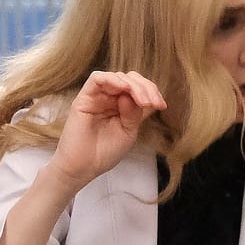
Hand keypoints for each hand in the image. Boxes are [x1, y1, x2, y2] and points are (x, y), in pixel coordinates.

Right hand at [50, 71, 165, 190]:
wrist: (83, 167)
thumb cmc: (104, 152)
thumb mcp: (128, 132)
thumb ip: (134, 113)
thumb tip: (133, 95)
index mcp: (121, 105)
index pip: (138, 88)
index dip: (152, 92)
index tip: (161, 105)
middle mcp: (109, 98)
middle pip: (129, 79)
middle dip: (145, 87)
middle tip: (153, 103)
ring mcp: (97, 96)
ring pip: (116, 77)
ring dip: (133, 85)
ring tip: (143, 101)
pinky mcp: (84, 97)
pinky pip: (97, 78)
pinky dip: (112, 79)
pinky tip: (124, 89)